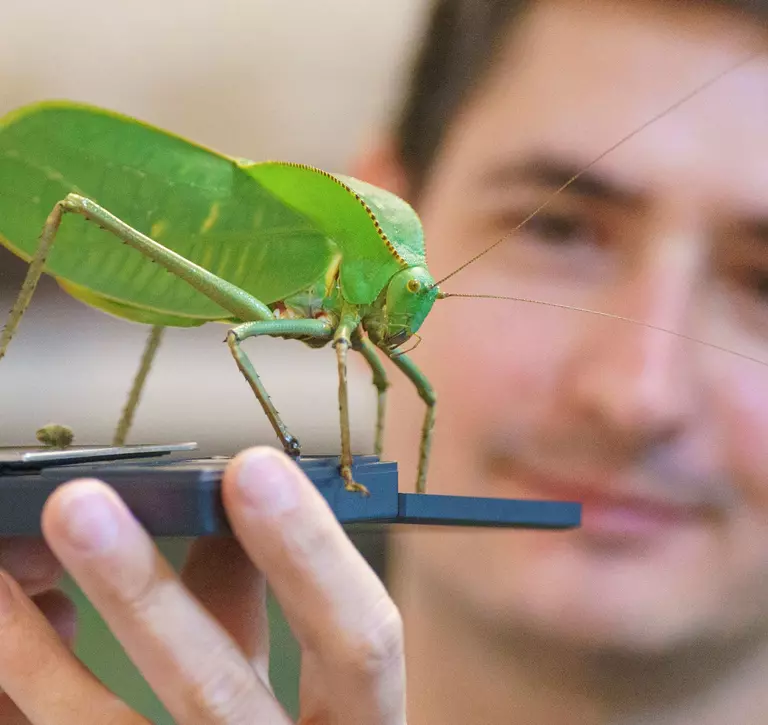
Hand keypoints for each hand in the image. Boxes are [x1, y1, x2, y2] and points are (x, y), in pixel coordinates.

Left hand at [0, 447, 405, 723]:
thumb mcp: (317, 682)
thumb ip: (269, 607)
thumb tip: (223, 511)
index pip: (358, 640)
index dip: (309, 555)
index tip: (253, 468)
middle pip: (215, 691)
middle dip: (143, 594)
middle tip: (78, 505)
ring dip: (42, 652)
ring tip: (1, 565)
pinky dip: (32, 684)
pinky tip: (10, 626)